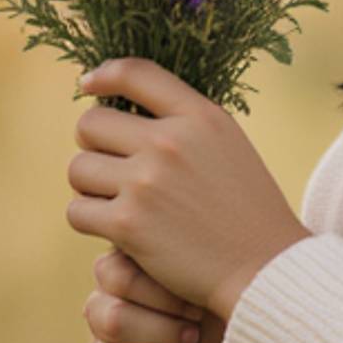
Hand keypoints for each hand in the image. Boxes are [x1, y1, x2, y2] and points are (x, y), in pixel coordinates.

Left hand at [65, 57, 311, 320]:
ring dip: (90, 187)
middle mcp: (170, 143)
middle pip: (90, 124)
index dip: (103, 75)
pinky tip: (115, 230)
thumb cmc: (248, 211)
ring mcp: (146, 183)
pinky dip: (90, 221)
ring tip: (116, 202)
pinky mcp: (129, 224)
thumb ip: (186, 123)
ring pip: (78, 169)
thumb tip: (128, 110)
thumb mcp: (229, 146)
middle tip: (111, 168)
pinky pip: (78, 211)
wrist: (264, 269)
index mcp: (199, 117)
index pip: (135, 73)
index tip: (88, 86)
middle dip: (94, 146)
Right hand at [84, 250, 231, 342]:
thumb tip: (167, 224)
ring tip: (193, 336)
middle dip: (167, 301)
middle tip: (199, 311)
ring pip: (111, 320)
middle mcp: (110, 283)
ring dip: (163, 332)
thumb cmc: (228, 299)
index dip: (164, 271)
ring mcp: (102, 322)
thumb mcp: (214, 265)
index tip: (200, 281)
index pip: (123, 241)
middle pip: (115, 279)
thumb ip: (186, 239)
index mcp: (131, 250)